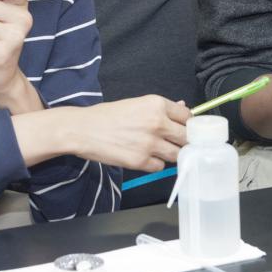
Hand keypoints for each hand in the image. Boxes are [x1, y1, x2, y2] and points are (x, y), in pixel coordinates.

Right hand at [66, 95, 190, 170]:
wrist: (83, 129)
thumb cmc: (107, 115)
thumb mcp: (136, 104)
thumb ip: (160, 108)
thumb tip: (182, 107)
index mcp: (156, 104)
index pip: (187, 116)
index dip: (187, 123)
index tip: (185, 128)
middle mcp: (156, 122)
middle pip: (186, 137)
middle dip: (183, 141)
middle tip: (176, 142)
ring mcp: (150, 143)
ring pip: (176, 154)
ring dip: (170, 153)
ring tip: (157, 149)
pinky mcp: (140, 161)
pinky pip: (160, 167)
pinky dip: (155, 164)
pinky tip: (144, 156)